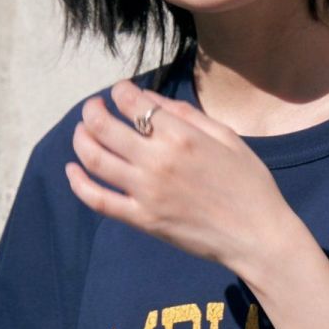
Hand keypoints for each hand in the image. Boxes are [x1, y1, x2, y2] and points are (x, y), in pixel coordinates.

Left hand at [66, 77, 296, 278]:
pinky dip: (79, 184)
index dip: (120, 91)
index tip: (121, 93)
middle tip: (93, 108)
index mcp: (180, 136)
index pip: (132, 102)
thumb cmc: (249, 185)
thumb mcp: (226, 137)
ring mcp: (147, 193)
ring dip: (80, 140)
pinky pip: (99, 200)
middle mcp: (157, 161)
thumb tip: (151, 101)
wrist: (257, 237)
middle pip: (104, 127)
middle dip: (93, 110)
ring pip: (95, 159)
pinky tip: (71, 171)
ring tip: (81, 132)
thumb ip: (185, 115)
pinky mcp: (144, 220)